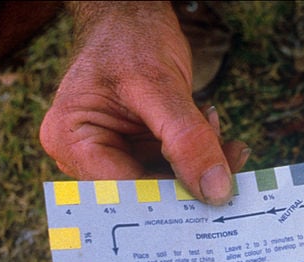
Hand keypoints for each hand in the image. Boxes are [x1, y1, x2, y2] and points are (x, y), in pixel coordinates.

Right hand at [39, 2, 247, 204]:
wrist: (133, 15)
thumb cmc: (129, 38)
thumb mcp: (159, 86)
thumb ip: (187, 139)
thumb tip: (215, 191)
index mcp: (72, 141)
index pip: (124, 191)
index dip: (169, 200)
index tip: (212, 200)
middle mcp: (87, 155)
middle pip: (146, 191)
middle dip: (191, 180)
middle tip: (232, 167)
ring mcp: (115, 153)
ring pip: (168, 181)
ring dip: (202, 166)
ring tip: (224, 141)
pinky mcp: (140, 149)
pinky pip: (175, 166)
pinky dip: (201, 154)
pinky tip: (216, 134)